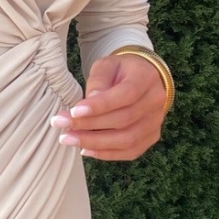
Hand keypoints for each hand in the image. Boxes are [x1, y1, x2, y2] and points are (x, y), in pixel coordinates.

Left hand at [49, 51, 167, 160]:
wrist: (143, 78)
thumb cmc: (121, 70)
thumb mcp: (107, 65)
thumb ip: (98, 80)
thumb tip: (89, 101)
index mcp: (146, 78)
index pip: (126, 95)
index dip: (100, 106)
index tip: (75, 111)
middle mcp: (155, 101)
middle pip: (124, 120)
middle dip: (90, 126)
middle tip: (62, 125)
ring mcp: (156, 121)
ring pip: (127, 140)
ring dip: (95, 143)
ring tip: (69, 139)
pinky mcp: (151, 136)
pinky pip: (130, 151)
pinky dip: (107, 153)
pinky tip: (86, 149)